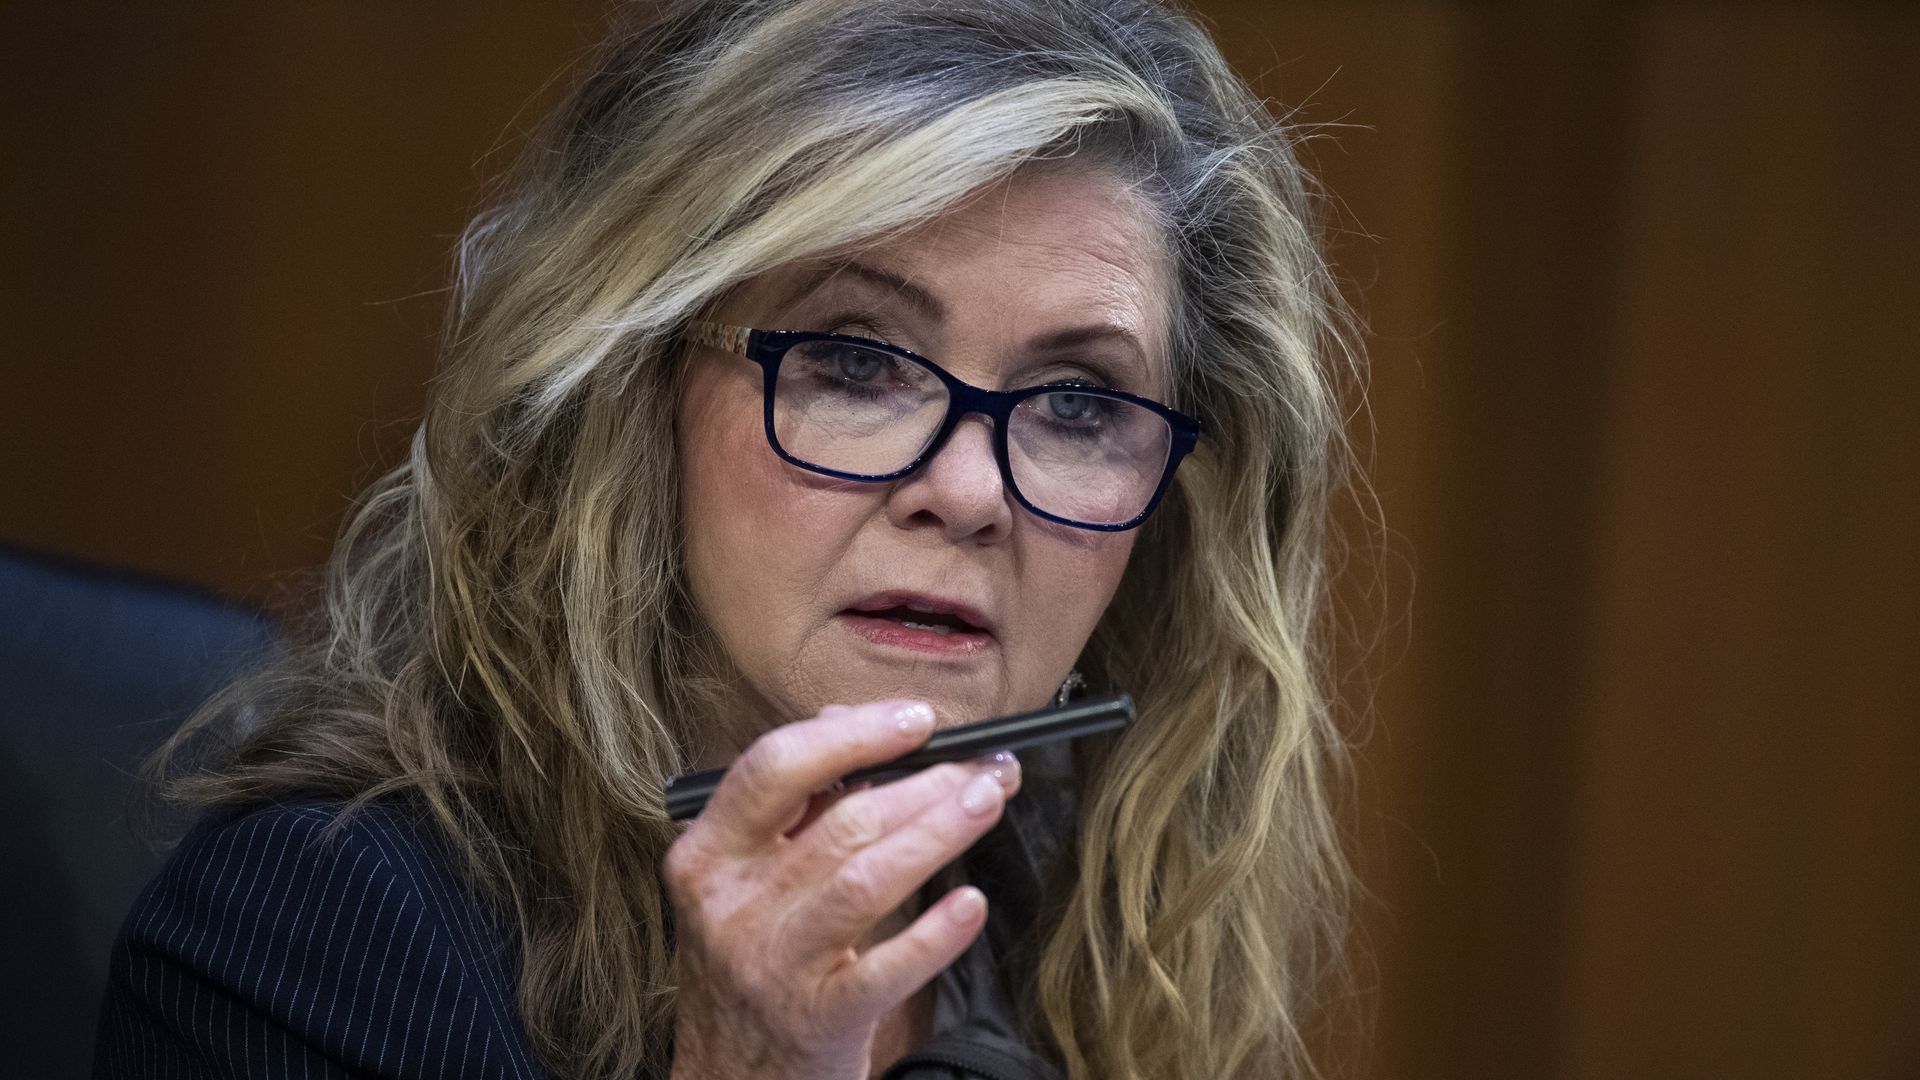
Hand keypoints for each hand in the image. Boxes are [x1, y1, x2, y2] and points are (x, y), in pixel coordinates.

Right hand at [664, 700, 1021, 1079]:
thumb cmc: (749, 966)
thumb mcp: (744, 881)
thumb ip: (790, 804)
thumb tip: (846, 722)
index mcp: (707, 855)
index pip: (775, 768)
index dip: (854, 734)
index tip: (919, 718)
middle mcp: (731, 906)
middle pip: (841, 819)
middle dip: (927, 781)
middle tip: (985, 764)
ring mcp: (774, 964)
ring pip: (868, 879)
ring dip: (941, 832)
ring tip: (988, 802)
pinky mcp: (819, 1019)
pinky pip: (888, 968)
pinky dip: (936, 933)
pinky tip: (970, 903)